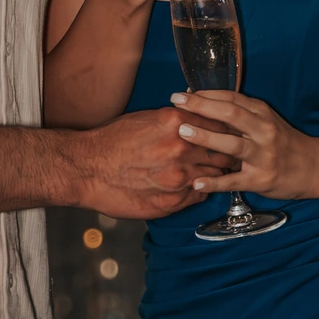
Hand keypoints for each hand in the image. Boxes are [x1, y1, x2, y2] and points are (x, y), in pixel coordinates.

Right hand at [76, 107, 228, 220]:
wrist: (88, 168)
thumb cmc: (114, 140)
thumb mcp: (147, 118)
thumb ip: (177, 120)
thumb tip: (198, 117)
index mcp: (176, 122)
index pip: (219, 123)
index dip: (227, 128)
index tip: (229, 131)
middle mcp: (182, 148)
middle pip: (224, 150)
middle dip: (228, 151)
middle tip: (229, 153)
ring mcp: (179, 177)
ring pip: (216, 175)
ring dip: (216, 173)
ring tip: (215, 171)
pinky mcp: (173, 201)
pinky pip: (201, 194)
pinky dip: (202, 189)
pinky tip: (196, 184)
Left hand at [171, 90, 318, 201]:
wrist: (314, 167)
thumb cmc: (283, 142)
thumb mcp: (265, 121)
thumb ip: (239, 114)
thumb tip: (201, 102)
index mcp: (261, 113)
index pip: (231, 98)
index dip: (205, 94)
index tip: (181, 93)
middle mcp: (263, 130)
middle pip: (230, 114)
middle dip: (201, 106)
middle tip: (175, 102)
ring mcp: (263, 156)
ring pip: (232, 144)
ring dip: (206, 137)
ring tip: (183, 132)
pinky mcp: (261, 179)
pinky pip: (235, 180)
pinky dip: (215, 182)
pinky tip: (197, 183)